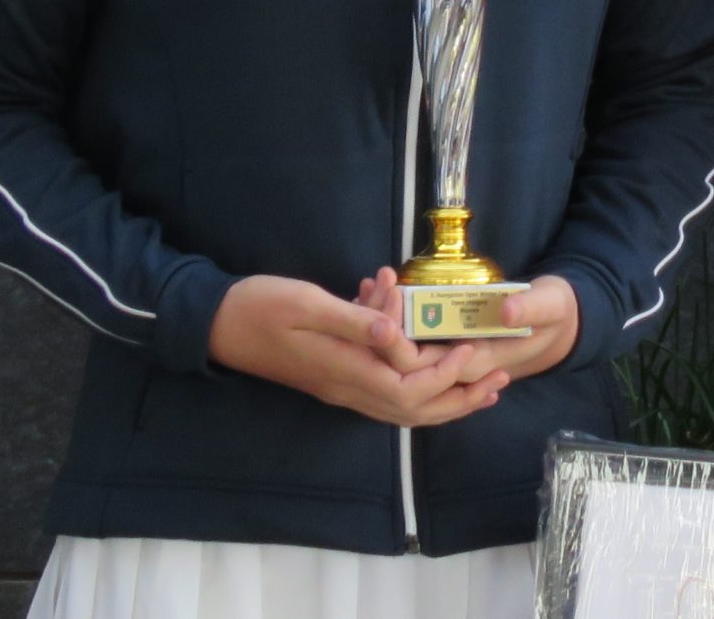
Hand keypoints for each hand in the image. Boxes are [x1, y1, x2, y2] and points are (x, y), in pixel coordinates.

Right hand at [208, 274, 506, 425]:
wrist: (214, 323)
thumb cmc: (260, 306)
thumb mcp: (308, 303)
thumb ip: (353, 319)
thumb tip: (395, 332)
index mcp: (343, 370)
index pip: (407, 390)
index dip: (445, 376)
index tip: (471, 350)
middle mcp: (345, 387)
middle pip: (412, 409)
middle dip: (459, 396)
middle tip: (499, 377)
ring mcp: (339, 386)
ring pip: (401, 406)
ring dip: (445, 394)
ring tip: (482, 381)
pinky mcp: (335, 376)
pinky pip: (384, 388)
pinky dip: (414, 375)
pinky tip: (428, 349)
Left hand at [356, 267, 581, 385]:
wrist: (559, 326)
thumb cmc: (553, 314)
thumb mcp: (549, 306)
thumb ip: (530, 308)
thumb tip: (506, 310)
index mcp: (474, 362)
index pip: (419, 365)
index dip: (397, 338)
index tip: (392, 295)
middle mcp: (454, 369)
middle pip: (400, 361)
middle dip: (382, 322)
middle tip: (378, 281)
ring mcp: (448, 361)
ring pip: (400, 353)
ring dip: (382, 319)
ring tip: (373, 282)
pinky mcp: (445, 348)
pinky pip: (408, 342)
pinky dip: (391, 319)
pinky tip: (382, 290)